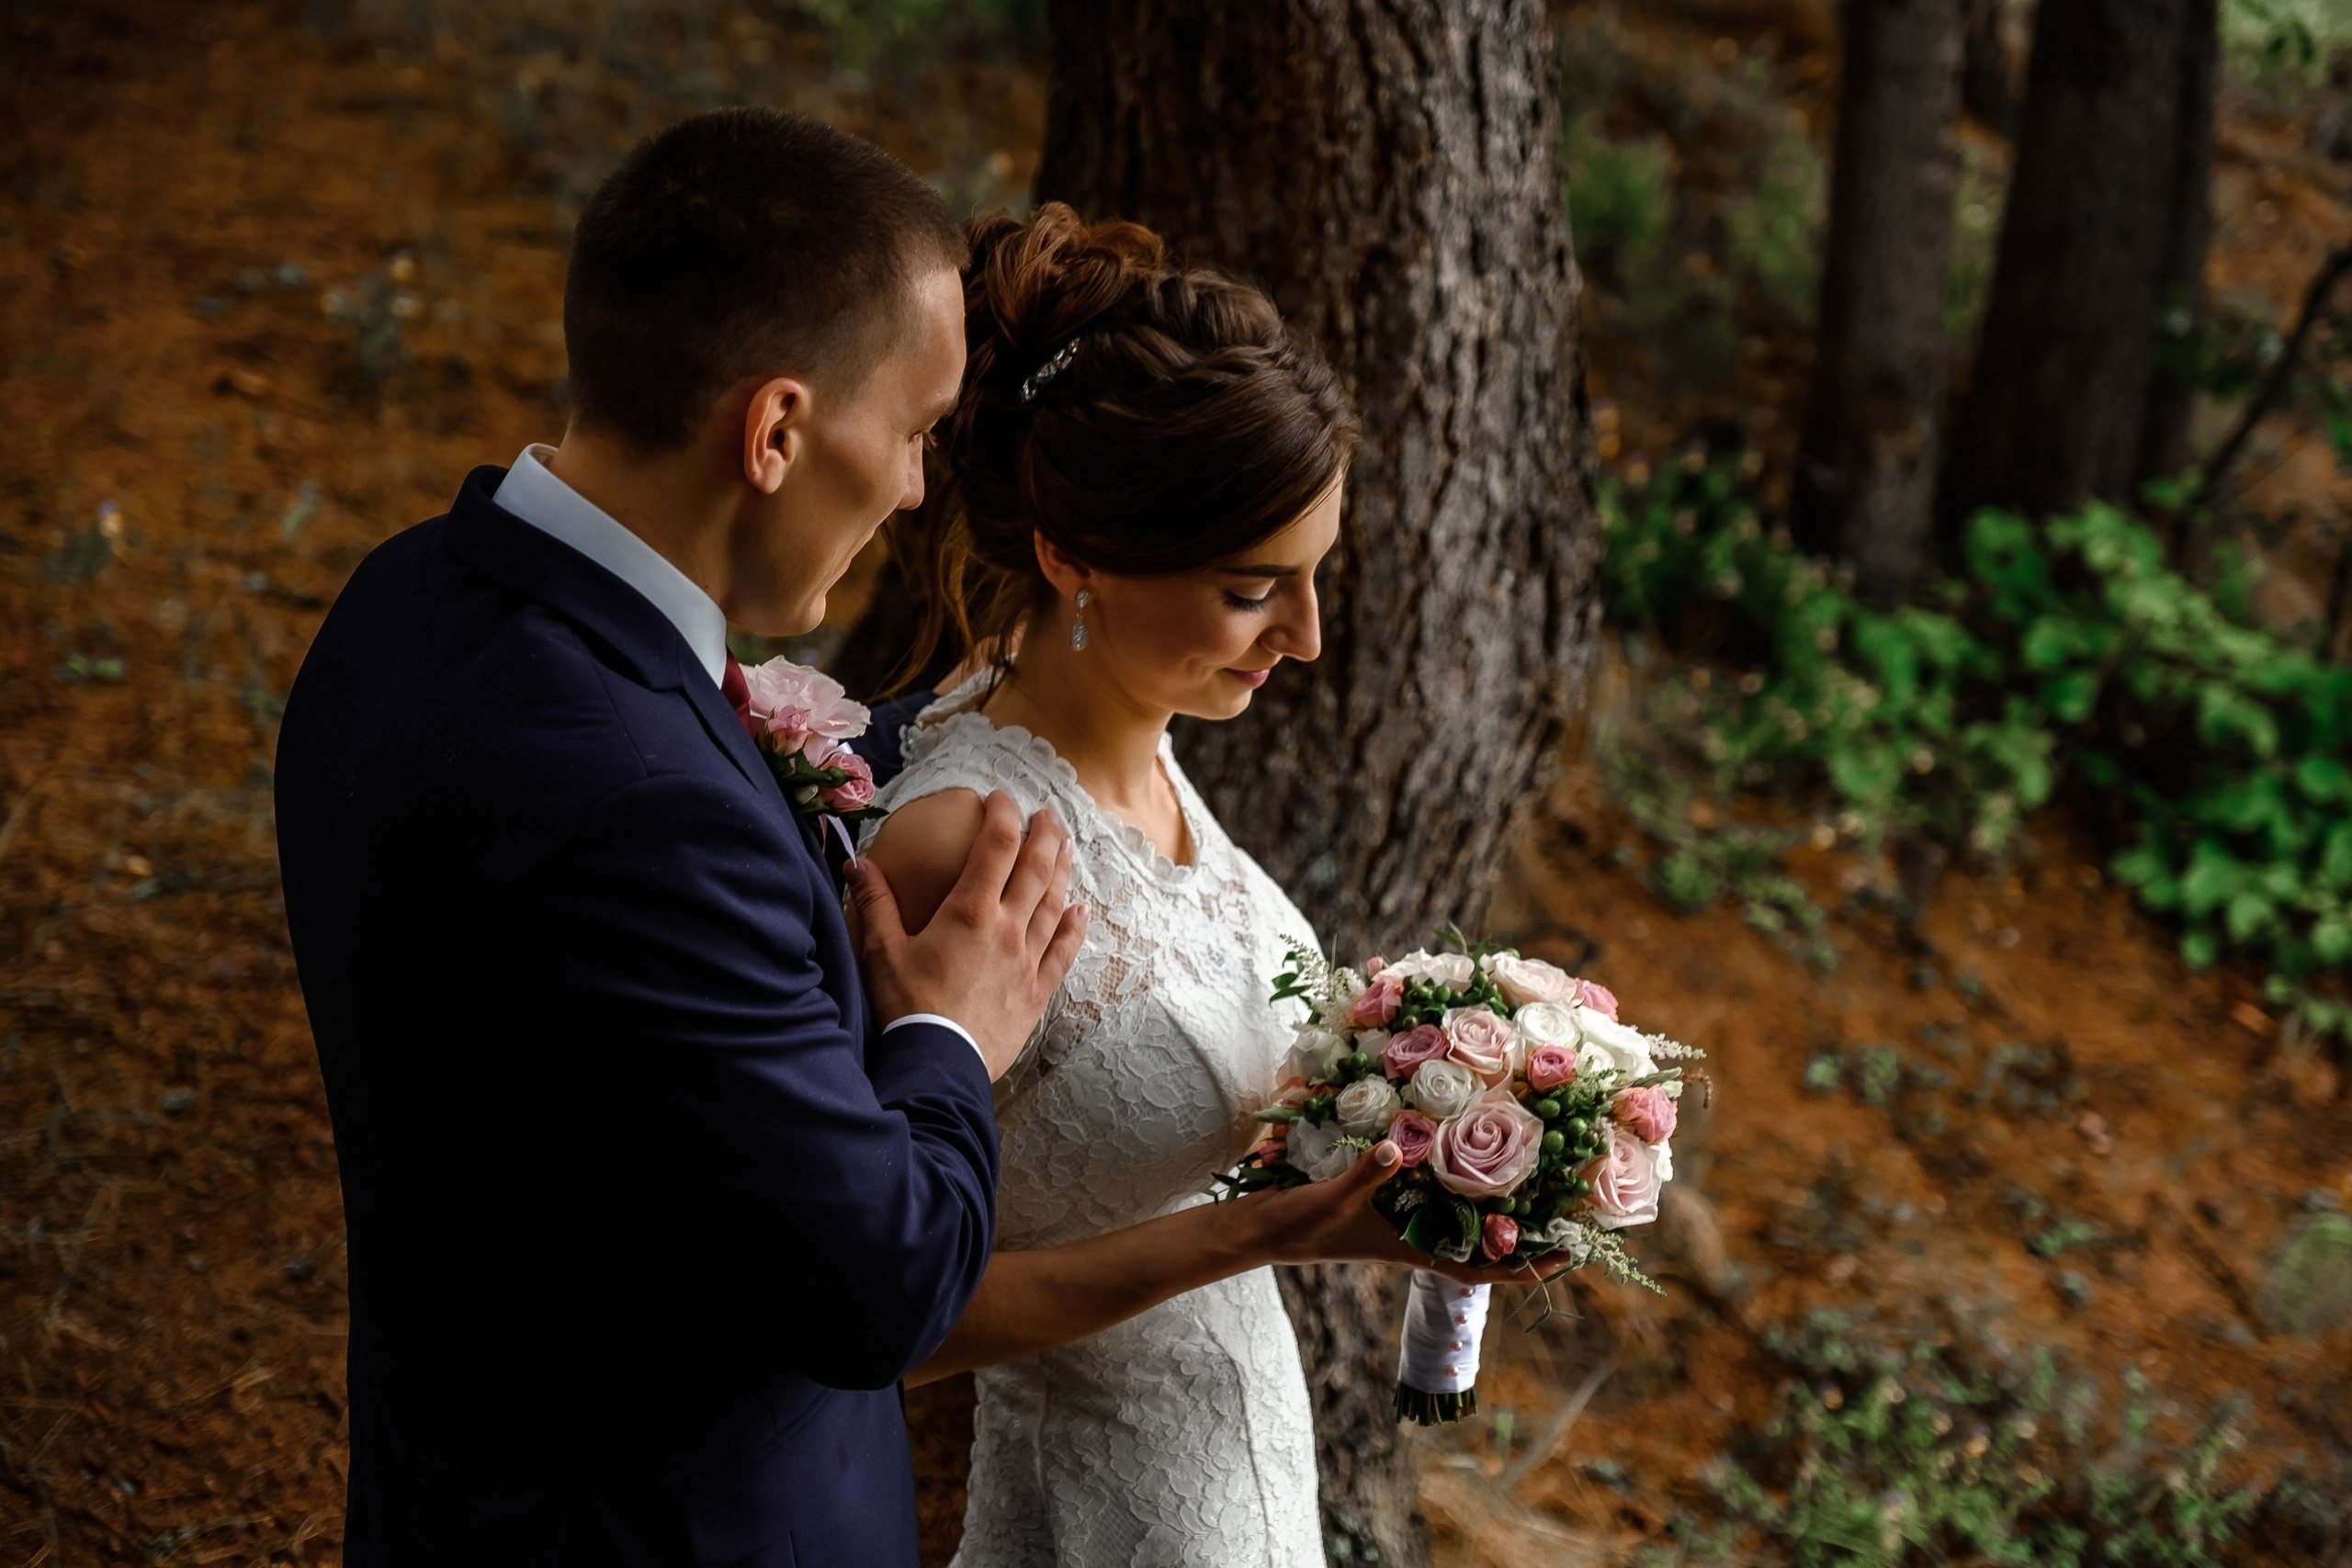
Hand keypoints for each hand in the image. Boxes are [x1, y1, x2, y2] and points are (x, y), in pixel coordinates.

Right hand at [850, 790, 1088, 1079]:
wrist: (940, 1063)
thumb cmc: (908, 1008)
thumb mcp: (883, 952)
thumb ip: (875, 903)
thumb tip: (856, 864)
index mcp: (970, 911)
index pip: (996, 847)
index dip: (1003, 815)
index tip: (1001, 797)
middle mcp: (1007, 928)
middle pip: (1036, 869)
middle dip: (1044, 835)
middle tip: (1047, 813)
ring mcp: (1027, 960)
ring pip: (1054, 903)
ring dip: (1063, 870)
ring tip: (1067, 846)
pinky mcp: (1037, 991)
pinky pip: (1062, 952)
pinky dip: (1073, 928)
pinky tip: (1081, 911)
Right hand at [1241, 1142, 1544, 1286]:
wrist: (1264, 1230)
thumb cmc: (1299, 1225)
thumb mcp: (1333, 1198)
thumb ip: (1365, 1176)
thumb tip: (1397, 1151)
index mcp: (1411, 1250)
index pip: (1480, 1271)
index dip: (1524, 1269)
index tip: (1564, 1258)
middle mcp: (1414, 1239)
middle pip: (1481, 1247)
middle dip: (1524, 1234)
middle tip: (1566, 1210)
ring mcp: (1401, 1222)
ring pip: (1460, 1223)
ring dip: (1495, 1209)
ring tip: (1533, 1182)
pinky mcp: (1384, 1204)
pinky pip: (1433, 1199)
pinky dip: (1454, 1185)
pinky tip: (1463, 1157)